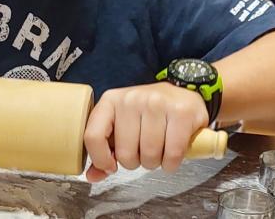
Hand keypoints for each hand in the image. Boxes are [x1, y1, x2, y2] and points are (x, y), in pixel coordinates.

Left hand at [84, 83, 207, 181]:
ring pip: (149, 155)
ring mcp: (157, 103)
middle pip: (125, 153)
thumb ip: (105, 151)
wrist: (182, 98)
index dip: (101, 160)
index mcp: (111, 101)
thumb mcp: (122, 126)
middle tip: (143, 152)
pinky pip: (172, 153)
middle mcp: (132, 99)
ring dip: (155, 162)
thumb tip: (92, 176)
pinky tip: (171, 155)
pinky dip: (171, 163)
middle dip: (136, 162)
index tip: (111, 166)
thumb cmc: (149, 114)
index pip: (93, 136)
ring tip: (159, 150)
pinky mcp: (181, 112)